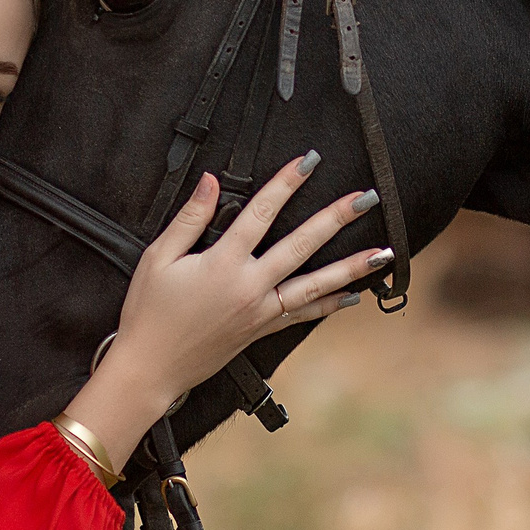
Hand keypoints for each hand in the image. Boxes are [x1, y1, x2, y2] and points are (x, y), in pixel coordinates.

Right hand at [61, 152, 389, 470]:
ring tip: (381, 252)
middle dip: (335, 219)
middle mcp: (249, 287)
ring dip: (350, 267)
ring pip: (314, 285)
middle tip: (364, 198)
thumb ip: (189, 219)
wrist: (151, 368)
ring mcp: (259, 312)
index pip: (260, 213)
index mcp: (222, 263)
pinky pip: (303, 315)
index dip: (286, 183)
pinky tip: (353, 296)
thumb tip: (210, 181)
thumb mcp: (158, 259)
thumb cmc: (148, 312)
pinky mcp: (261, 331)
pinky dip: (329, 305)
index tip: (309, 161)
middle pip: (301, 246)